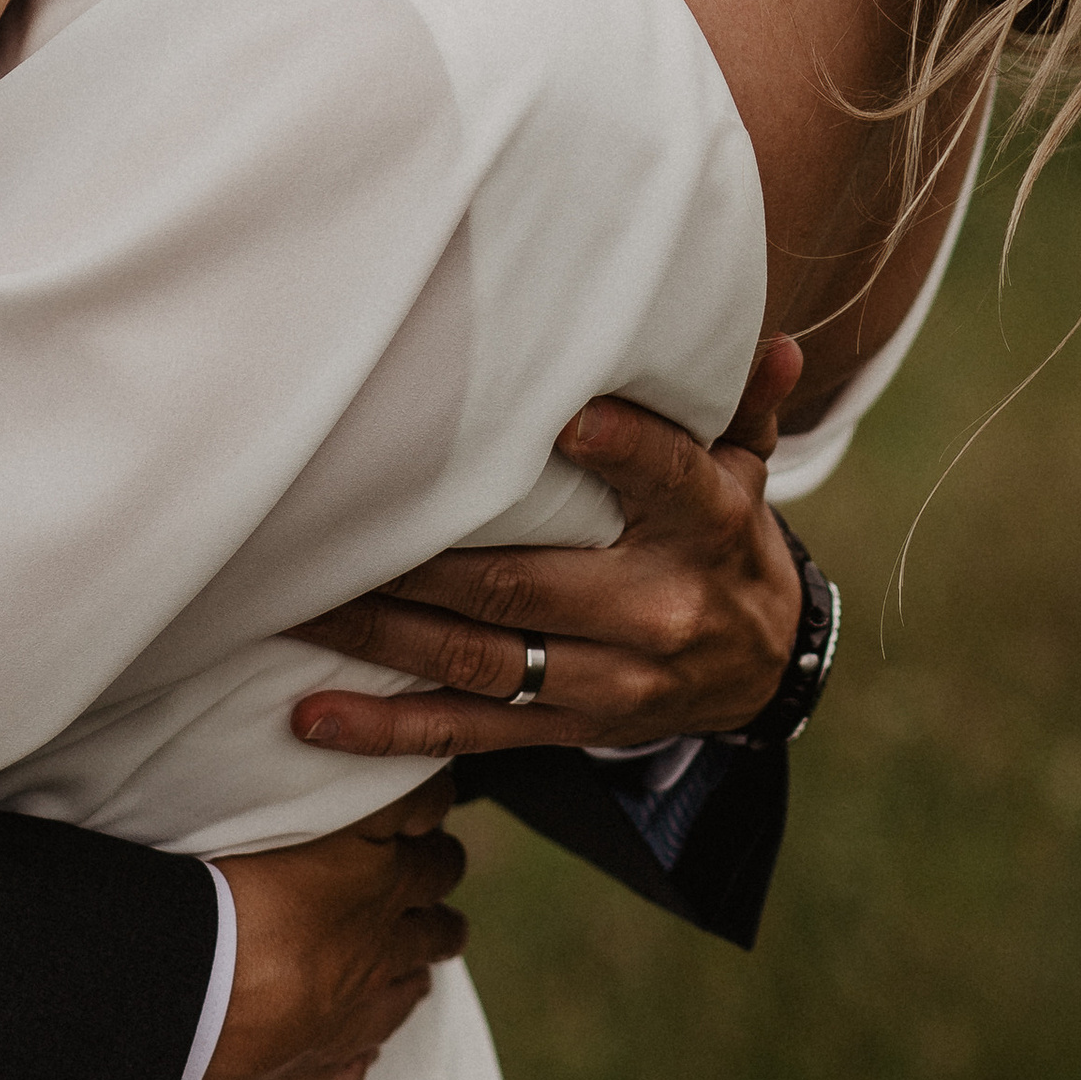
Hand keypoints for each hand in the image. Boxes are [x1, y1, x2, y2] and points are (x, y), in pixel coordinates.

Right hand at [172, 779, 467, 1079]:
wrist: (172, 1003)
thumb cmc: (220, 891)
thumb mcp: (299, 813)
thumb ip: (366, 803)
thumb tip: (423, 791)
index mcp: (374, 888)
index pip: (434, 861)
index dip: (438, 847)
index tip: (434, 841)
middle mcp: (371, 964)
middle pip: (432, 936)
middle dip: (435, 916)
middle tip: (431, 907)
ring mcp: (343, 1037)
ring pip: (398, 1006)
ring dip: (405, 983)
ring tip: (407, 974)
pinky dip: (349, 1068)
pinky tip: (347, 1060)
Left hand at [284, 337, 806, 758]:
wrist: (760, 668)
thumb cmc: (726, 537)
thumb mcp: (747, 468)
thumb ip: (743, 405)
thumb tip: (780, 345)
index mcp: (705, 526)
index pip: (670, 482)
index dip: (625, 452)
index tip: (568, 418)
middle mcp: (654, 609)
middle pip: (528, 583)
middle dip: (425, 558)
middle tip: (337, 521)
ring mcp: (605, 680)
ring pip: (480, 659)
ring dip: (382, 634)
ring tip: (300, 604)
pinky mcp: (566, 726)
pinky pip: (468, 734)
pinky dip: (388, 730)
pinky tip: (316, 715)